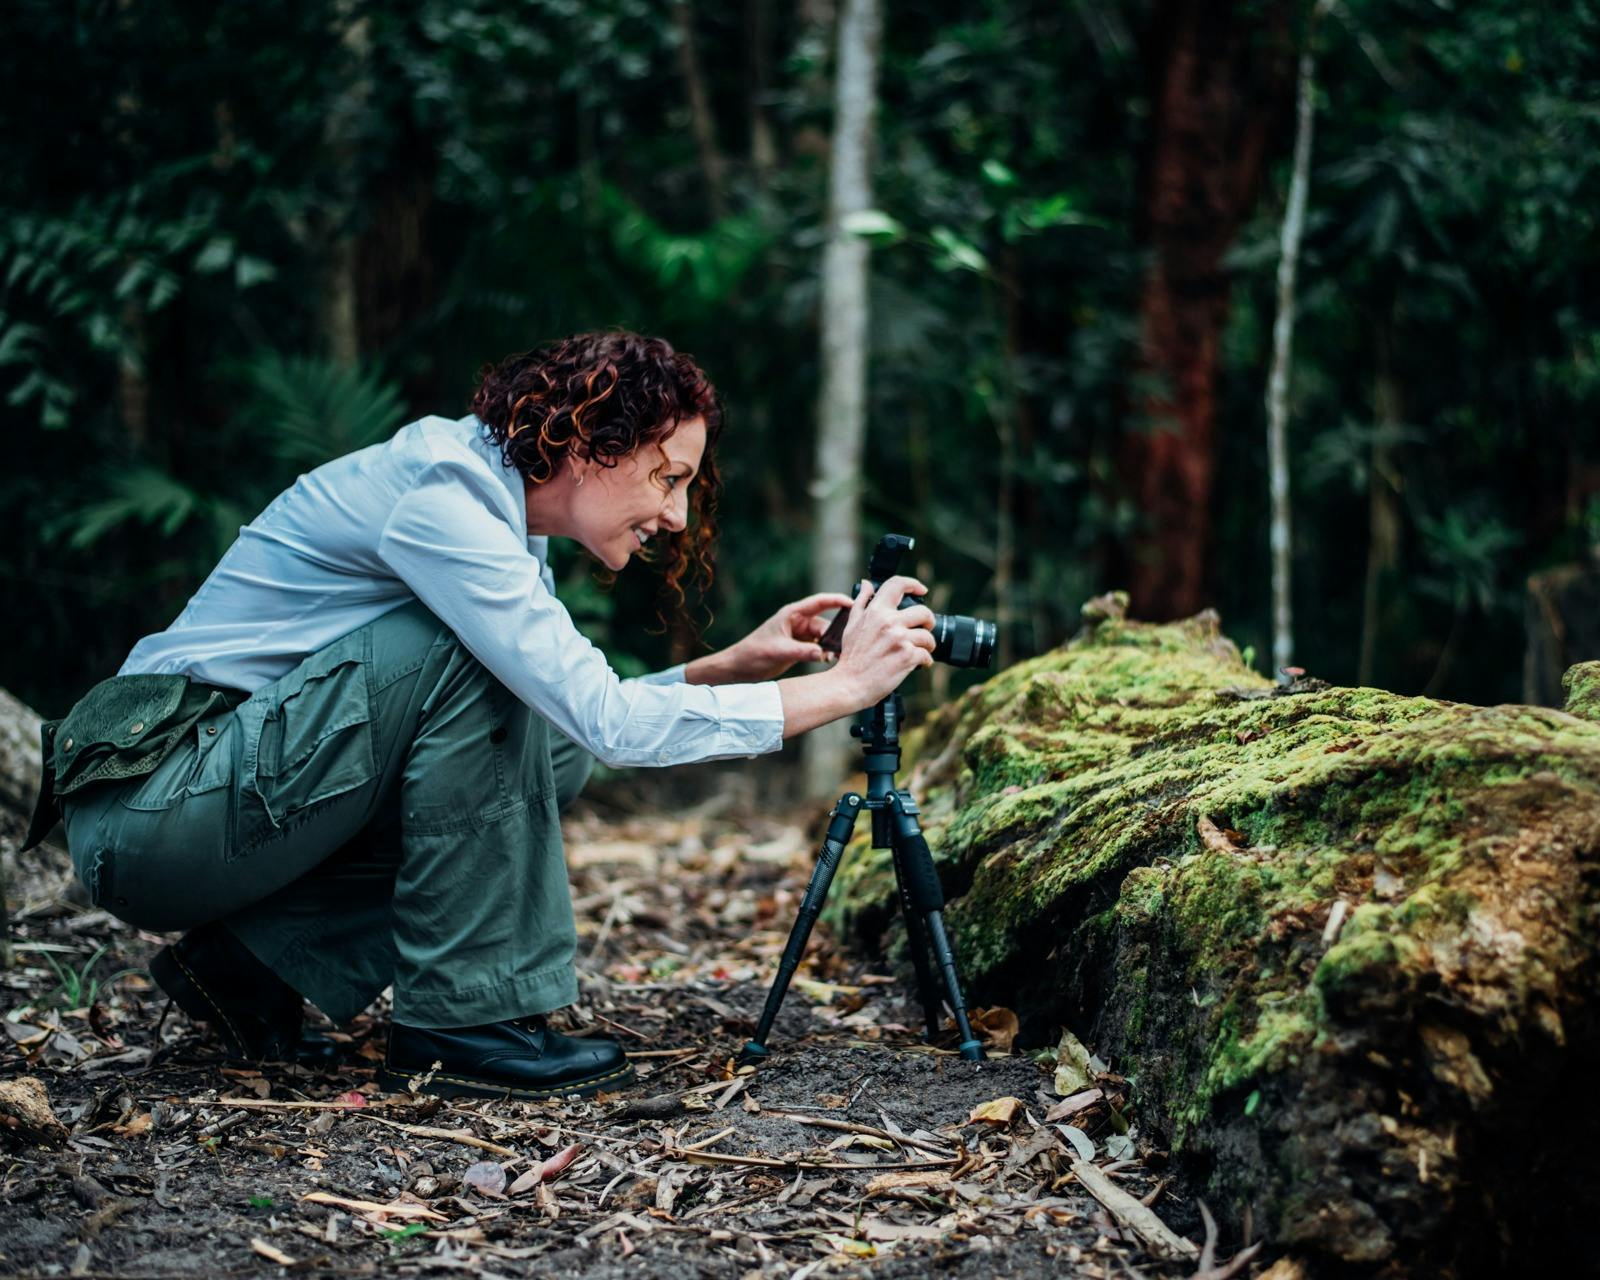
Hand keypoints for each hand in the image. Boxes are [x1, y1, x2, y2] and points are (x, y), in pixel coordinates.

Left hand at [724, 591, 856, 681]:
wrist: (740, 667)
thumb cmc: (753, 653)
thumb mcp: (778, 651)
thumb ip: (801, 651)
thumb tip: (822, 653)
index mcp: (792, 614)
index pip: (820, 602)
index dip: (838, 600)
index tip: (855, 604)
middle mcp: (798, 622)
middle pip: (825, 623)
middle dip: (836, 633)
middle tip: (846, 645)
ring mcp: (799, 635)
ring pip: (823, 637)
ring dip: (830, 646)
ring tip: (835, 657)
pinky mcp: (799, 647)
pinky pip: (818, 647)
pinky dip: (824, 653)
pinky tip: (827, 661)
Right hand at [832, 576, 935, 704]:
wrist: (850, 684)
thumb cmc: (851, 657)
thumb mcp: (851, 624)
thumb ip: (861, 602)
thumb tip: (867, 584)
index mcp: (876, 611)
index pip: (898, 584)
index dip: (914, 584)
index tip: (921, 590)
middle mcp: (889, 622)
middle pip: (924, 612)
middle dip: (928, 622)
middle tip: (924, 629)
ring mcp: (899, 639)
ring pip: (928, 636)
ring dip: (927, 645)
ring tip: (919, 651)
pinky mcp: (907, 656)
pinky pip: (927, 655)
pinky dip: (925, 661)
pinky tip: (917, 664)